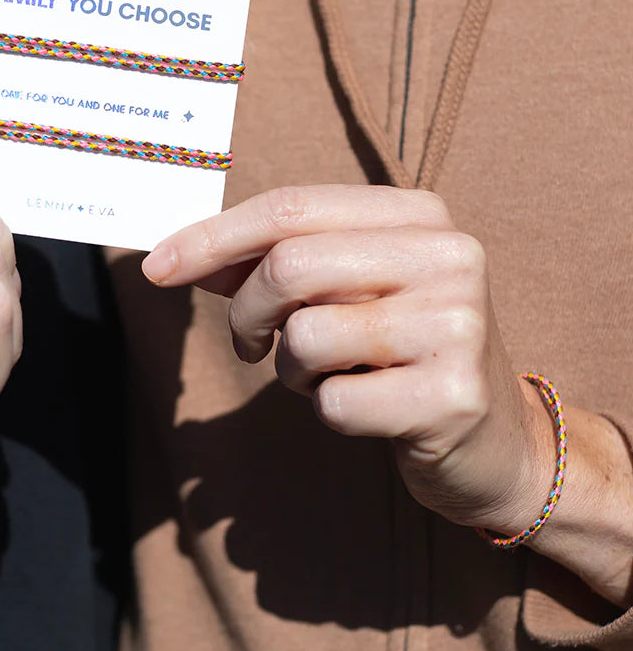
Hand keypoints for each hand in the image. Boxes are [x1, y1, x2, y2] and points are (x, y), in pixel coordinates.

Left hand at [142, 185, 552, 534]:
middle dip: (247, 314)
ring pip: (305, 336)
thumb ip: (270, 265)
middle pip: (289, 267)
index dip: (212, 237)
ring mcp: (457, 326)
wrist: (495, 442)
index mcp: (417, 215)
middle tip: (252, 345)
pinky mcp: (451, 396)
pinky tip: (368, 408)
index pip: (290, 208)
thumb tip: (178, 255)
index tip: (155, 267)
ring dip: (290, 369)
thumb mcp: (343, 293)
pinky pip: (333, 402)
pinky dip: (326, 412)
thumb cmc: (397, 356)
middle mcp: (448, 256)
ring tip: (330, 375)